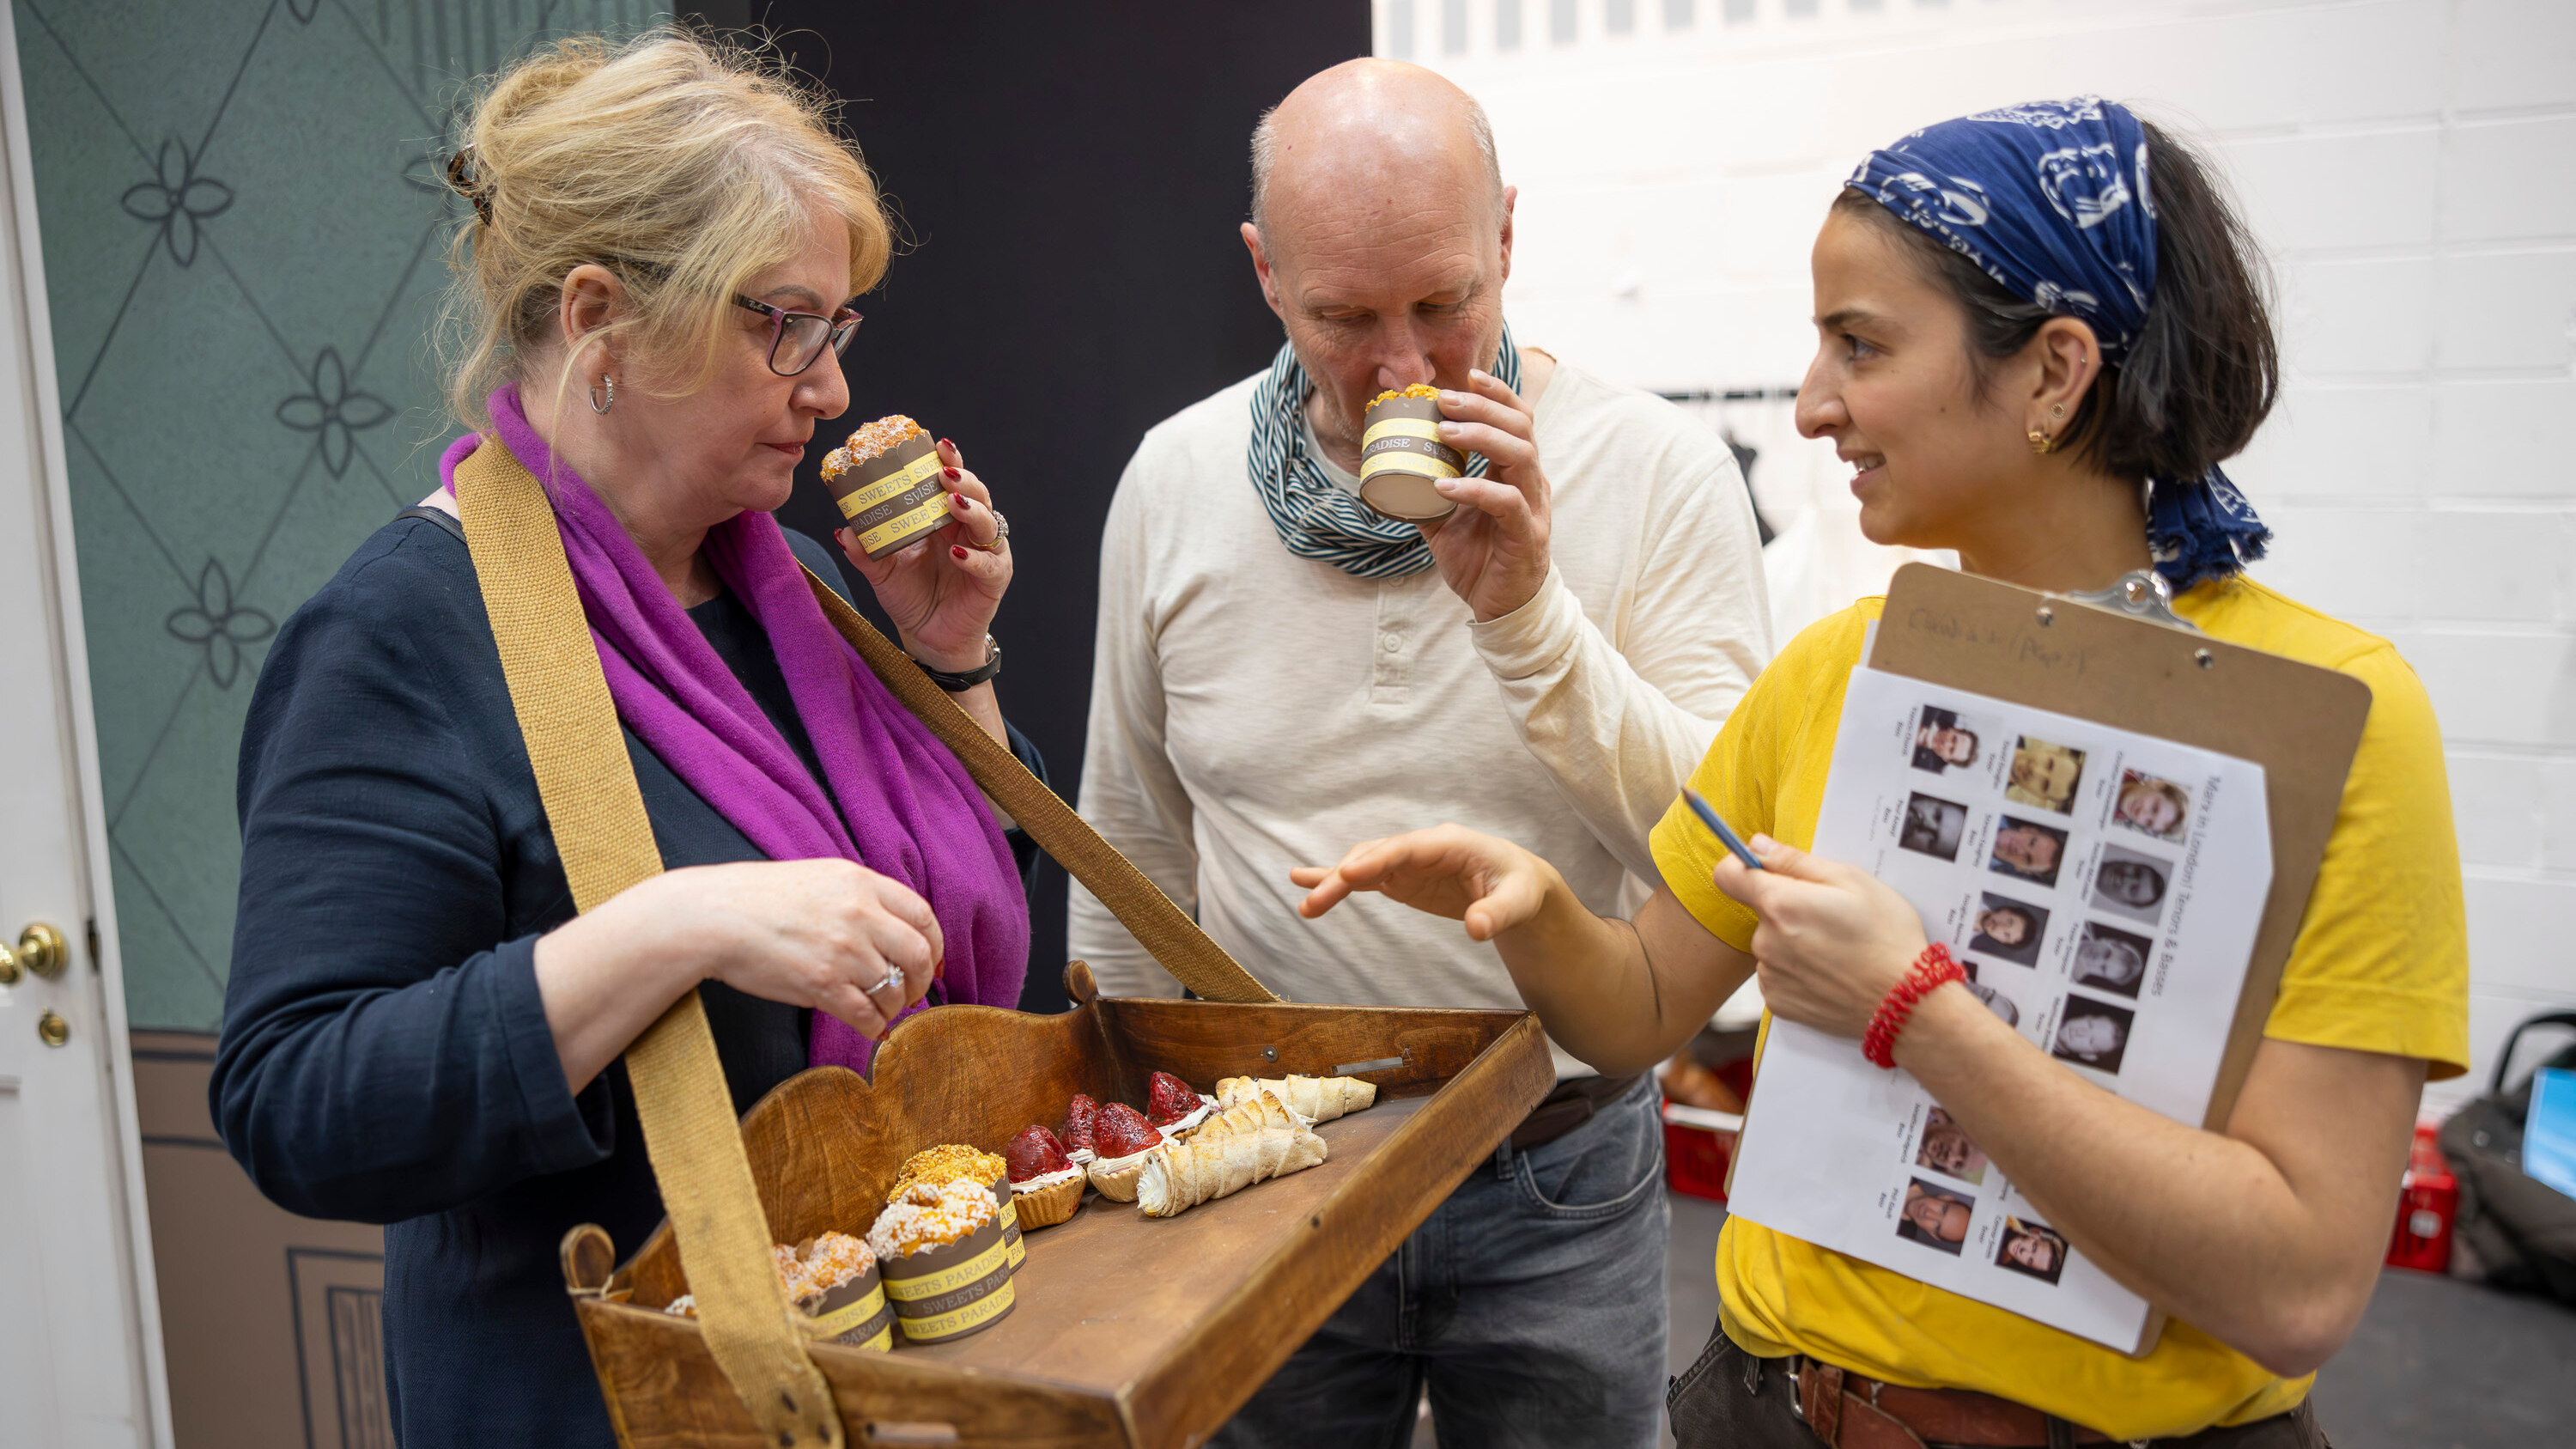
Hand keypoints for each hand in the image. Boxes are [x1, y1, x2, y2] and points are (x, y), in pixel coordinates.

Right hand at [641, 858, 942, 1038]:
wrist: (714, 916)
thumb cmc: (761, 899)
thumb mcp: (821, 878)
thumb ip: (860, 898)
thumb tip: (894, 929)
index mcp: (861, 882)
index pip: (922, 915)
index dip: (934, 944)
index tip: (931, 962)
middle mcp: (859, 913)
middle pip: (917, 954)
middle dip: (920, 981)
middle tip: (912, 994)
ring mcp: (842, 950)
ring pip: (893, 989)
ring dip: (893, 1006)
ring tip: (882, 1010)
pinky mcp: (821, 984)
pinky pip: (866, 1014)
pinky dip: (875, 1026)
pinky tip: (871, 1028)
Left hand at [839, 437, 1009, 670]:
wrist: (927, 638)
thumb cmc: (910, 597)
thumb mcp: (882, 571)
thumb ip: (866, 552)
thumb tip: (846, 530)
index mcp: (943, 519)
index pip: (951, 482)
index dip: (948, 461)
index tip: (936, 443)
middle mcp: (968, 530)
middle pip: (977, 494)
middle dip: (964, 479)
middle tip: (945, 472)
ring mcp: (985, 553)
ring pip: (990, 522)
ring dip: (973, 510)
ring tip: (953, 503)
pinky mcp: (994, 579)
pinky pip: (990, 564)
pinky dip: (975, 557)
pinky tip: (958, 552)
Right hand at [1289, 824, 1563, 941]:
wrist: (1516, 887)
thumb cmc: (1519, 889)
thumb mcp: (1518, 902)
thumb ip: (1497, 914)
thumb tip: (1477, 930)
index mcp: (1449, 843)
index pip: (1406, 848)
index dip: (1377, 859)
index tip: (1348, 875)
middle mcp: (1421, 847)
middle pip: (1375, 856)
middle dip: (1343, 877)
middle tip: (1316, 902)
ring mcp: (1406, 861)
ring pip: (1362, 865)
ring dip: (1332, 882)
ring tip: (1306, 906)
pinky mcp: (1399, 878)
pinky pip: (1362, 877)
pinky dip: (1334, 880)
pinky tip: (1302, 882)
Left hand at [1417, 370, 1551, 621]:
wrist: (1500, 608)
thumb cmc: (1479, 560)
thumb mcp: (1443, 520)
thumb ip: (1422, 494)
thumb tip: (1383, 472)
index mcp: (1516, 473)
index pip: (1517, 420)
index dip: (1496, 394)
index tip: (1465, 376)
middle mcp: (1531, 484)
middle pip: (1521, 428)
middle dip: (1483, 407)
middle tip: (1444, 400)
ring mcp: (1533, 509)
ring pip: (1522, 457)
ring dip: (1481, 438)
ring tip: (1443, 433)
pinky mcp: (1526, 537)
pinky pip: (1507, 504)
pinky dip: (1475, 489)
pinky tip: (1444, 485)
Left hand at [1712, 836, 1930, 1036]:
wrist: (1907, 1004)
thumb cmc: (1887, 936)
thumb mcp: (1851, 881)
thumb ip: (1795, 861)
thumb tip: (1756, 846)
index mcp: (1779, 904)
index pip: (1729, 874)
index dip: (1744, 866)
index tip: (1766, 868)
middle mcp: (1765, 940)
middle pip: (1761, 910)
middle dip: (1787, 906)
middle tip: (1831, 916)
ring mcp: (1770, 975)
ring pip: (1771, 943)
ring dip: (1793, 940)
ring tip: (1837, 949)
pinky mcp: (1778, 1003)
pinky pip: (1778, 974)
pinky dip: (1798, 970)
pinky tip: (1830, 973)